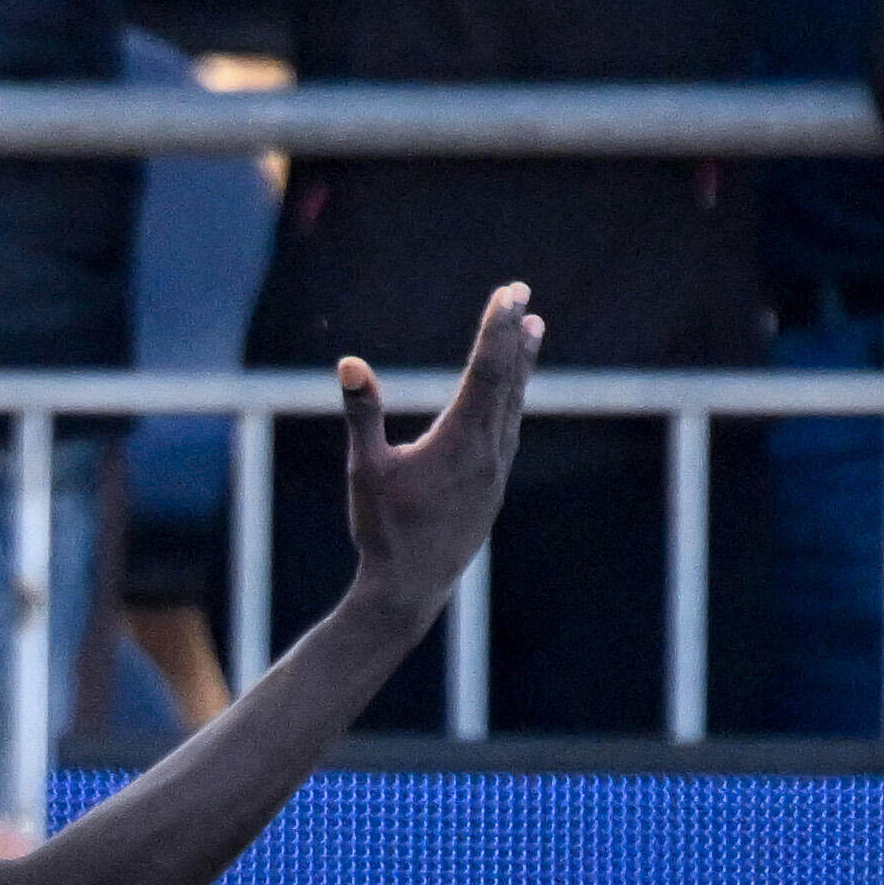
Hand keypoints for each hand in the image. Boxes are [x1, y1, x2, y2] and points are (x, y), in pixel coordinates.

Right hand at [341, 279, 541, 617]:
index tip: (508, 294)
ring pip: (514, 405)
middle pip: (508, 380)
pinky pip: (509, 430)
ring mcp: (495, 472)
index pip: (485, 370)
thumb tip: (350, 365)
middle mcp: (489, 452)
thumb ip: (362, 415)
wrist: (410, 590)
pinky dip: (513, 399)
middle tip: (523, 295)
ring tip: (533, 329)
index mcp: (460, 441)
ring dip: (522, 365)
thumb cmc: (383, 530)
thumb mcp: (364, 470)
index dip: (496, 328)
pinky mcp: (492, 489)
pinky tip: (511, 393)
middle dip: (514, 335)